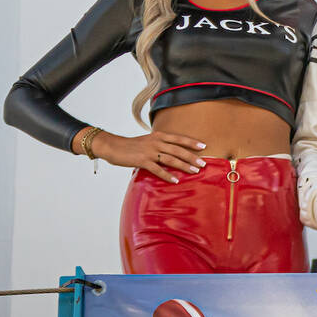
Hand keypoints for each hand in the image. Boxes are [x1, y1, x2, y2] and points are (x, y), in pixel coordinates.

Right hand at [90, 130, 205, 183]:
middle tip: (203, 163)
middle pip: (178, 150)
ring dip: (184, 166)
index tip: (204, 146)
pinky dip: (167, 175)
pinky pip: (157, 169)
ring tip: (194, 171)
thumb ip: (160, 144)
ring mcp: (149, 151)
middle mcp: (156, 142)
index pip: (179, 138)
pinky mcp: (142, 161)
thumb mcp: (148, 140)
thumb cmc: (132, 145)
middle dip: (192, 157)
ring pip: (171, 159)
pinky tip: (175, 180)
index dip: (191, 142)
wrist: (113, 146)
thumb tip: (173, 151)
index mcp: (158, 135)